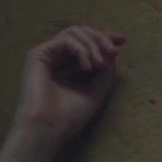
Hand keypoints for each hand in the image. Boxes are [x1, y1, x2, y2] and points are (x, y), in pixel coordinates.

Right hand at [12, 26, 126, 142]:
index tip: (123, 39)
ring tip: (99, 64)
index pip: (86, 44)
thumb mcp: (96, 91)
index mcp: (68, 67)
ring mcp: (47, 55)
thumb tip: (113, 51)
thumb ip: (105, 71)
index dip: (104, 38)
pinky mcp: (38, 54)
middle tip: (114, 51)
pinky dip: (82, 49)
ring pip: (74, 32)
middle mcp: (57, 58)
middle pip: (81, 33)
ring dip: (93, 44)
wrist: (47, 129)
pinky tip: (87, 67)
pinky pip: (66, 40)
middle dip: (101, 38)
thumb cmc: (69, 116)